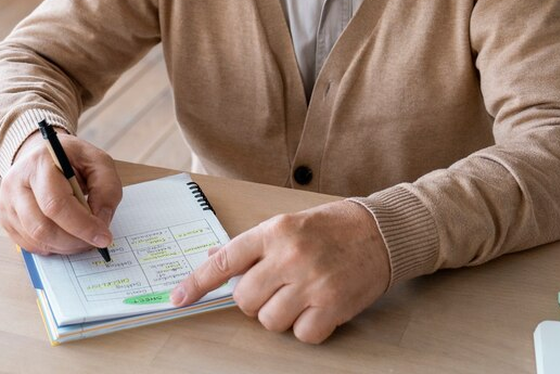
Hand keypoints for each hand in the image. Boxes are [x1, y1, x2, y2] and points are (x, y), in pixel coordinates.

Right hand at [0, 130, 122, 254]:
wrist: (43, 154)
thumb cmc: (73, 158)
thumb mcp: (98, 162)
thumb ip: (107, 189)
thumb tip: (101, 222)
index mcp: (40, 163)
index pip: (56, 204)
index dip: (82, 225)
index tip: (104, 237)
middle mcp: (16, 182)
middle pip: (42, 226)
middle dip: (74, 241)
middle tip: (95, 241)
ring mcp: (7, 202)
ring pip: (35, 239)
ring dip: (64, 246)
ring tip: (82, 238)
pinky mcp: (6, 218)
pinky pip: (28, 244)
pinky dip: (52, 246)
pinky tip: (65, 237)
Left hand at [171, 200, 389, 343]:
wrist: (381, 232)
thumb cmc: (333, 227)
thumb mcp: (289, 224)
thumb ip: (253, 245)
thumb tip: (214, 257)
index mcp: (275, 231)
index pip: (225, 260)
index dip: (197, 282)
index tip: (178, 298)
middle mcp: (289, 256)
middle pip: (244, 300)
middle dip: (254, 300)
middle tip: (276, 288)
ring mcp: (311, 283)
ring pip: (269, 321)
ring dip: (280, 315)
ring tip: (300, 296)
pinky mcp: (332, 306)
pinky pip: (301, 335)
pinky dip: (307, 328)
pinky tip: (318, 308)